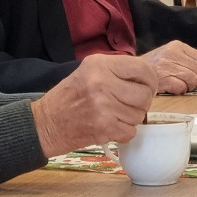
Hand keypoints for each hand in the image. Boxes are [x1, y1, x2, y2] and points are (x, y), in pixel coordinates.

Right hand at [31, 54, 156, 157]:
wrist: (46, 122)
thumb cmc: (70, 96)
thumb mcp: (89, 71)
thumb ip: (117, 71)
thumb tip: (149, 78)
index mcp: (100, 65)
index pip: (143, 68)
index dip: (150, 80)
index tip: (145, 86)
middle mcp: (102, 82)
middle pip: (145, 94)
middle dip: (142, 102)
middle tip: (129, 104)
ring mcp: (103, 106)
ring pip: (140, 115)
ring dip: (132, 118)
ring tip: (115, 114)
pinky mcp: (103, 127)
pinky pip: (131, 131)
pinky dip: (124, 132)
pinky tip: (110, 126)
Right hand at [141, 41, 196, 94]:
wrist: (131, 74)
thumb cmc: (154, 68)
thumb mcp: (176, 60)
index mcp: (177, 46)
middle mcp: (172, 53)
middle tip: (187, 83)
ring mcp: (167, 66)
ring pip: (193, 80)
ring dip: (188, 87)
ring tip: (178, 85)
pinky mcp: (162, 78)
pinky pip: (182, 87)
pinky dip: (179, 90)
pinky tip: (172, 88)